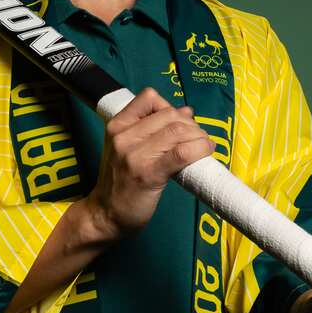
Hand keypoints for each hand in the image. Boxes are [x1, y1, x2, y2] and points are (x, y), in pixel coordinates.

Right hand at [81, 87, 214, 241]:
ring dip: (199, 137)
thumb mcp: (127, 147)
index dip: (171, 106)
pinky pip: (182, 152)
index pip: (149, 98)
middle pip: (169, 115)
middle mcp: (123, 136)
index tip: (180, 122)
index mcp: (117, 125)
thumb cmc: (121, 181)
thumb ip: (152, 129)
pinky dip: (200, 149)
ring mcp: (134, 155)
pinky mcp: (148, 174)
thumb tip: (186, 111)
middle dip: (191, 125)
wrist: (106, 214)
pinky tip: (205, 152)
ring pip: (178, 131)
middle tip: (198, 139)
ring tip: (203, 147)